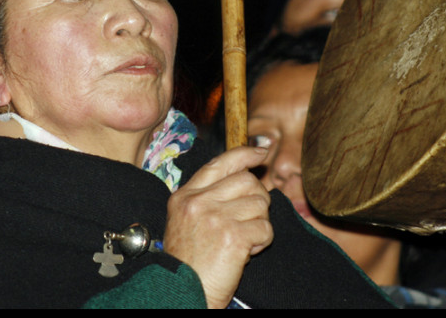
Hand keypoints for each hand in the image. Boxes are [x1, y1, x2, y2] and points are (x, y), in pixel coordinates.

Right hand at [163, 146, 273, 307]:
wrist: (179, 293)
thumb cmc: (188, 262)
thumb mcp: (186, 221)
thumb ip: (208, 198)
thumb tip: (247, 176)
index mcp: (185, 196)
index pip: (220, 163)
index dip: (244, 154)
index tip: (260, 151)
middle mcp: (198, 202)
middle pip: (247, 181)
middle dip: (257, 199)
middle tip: (249, 220)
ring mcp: (215, 217)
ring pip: (260, 204)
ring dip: (259, 223)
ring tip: (244, 240)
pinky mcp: (233, 236)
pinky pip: (266, 229)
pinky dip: (262, 242)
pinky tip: (246, 253)